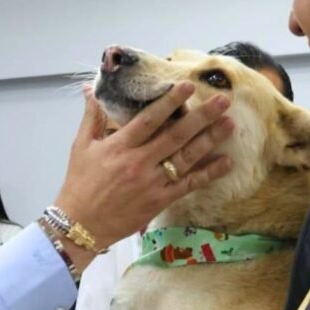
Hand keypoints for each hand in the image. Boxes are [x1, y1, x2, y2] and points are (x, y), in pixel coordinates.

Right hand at [55, 83, 233, 258]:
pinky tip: (226, 162)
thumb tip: (91, 90)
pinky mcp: (159, 201)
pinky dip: (208, 173)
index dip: (169, 101)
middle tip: (223, 100)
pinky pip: (188, 185)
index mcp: (119, 146)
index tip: (187, 86)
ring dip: (210, 140)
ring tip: (229, 124)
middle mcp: (138, 162)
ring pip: (187, 157)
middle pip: (175, 135)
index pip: (149, 119)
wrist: (81, 224)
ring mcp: (151, 183)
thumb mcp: (81, 146)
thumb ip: (92, 117)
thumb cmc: (79, 183)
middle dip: (201, 116)